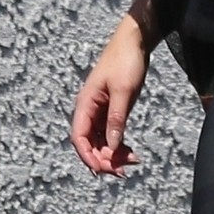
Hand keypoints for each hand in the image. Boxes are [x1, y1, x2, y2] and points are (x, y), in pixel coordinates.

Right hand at [69, 17, 149, 176]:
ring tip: (131, 162)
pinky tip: (131, 153)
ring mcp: (100, 112)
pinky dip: (119, 146)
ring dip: (113, 155)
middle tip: (123, 171)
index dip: (88, 156)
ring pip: (101, 142)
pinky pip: (111, 135)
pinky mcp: (112, 111)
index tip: (102, 169)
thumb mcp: (124, 91)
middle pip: (89, 144)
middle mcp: (89, 111)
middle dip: (104, 160)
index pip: (79, 138)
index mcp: (85, 104)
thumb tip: (112, 146)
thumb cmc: (125, 61)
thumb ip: (117, 119)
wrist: (134, 41)